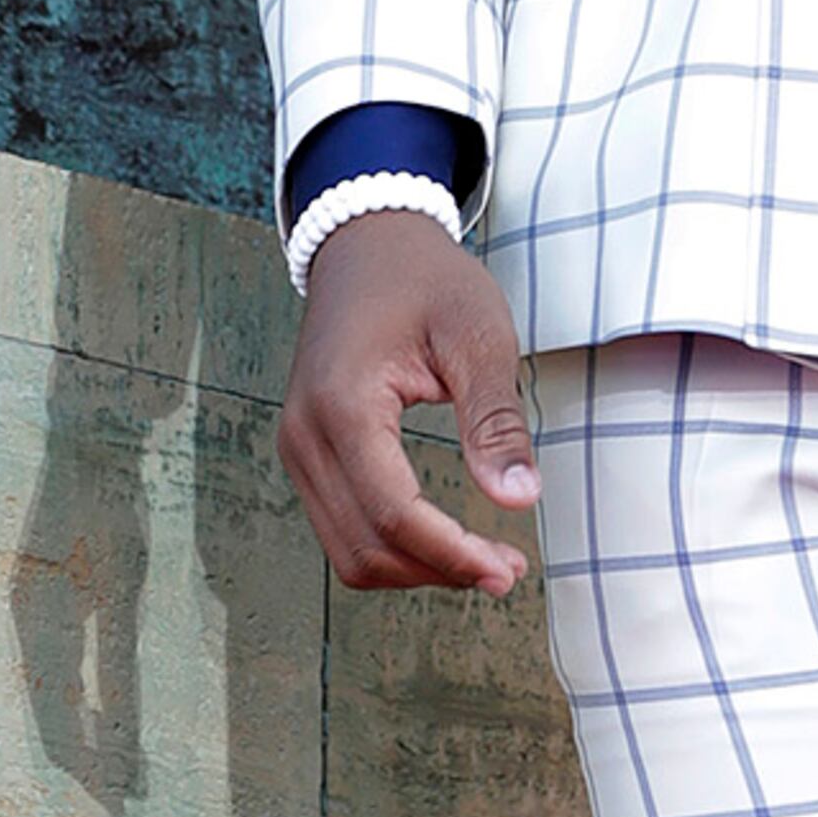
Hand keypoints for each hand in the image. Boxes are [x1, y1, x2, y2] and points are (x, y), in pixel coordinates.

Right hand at [279, 209, 538, 597]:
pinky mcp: (307, 453)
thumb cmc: (426, 280)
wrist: (369, 245)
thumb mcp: (478, 337)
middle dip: (438, 571)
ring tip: (481, 559)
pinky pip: (343, 527)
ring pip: (349, 550)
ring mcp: (298, 447)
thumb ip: (495, 420)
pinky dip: (392, 546)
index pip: (394, 512)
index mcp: (344, 405)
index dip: (452, 553)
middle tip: (505, 569)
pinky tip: (443, 538)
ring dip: (415, 568)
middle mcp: (306, 435)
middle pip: (367, 545)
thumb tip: (518, 498)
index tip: (506, 569)